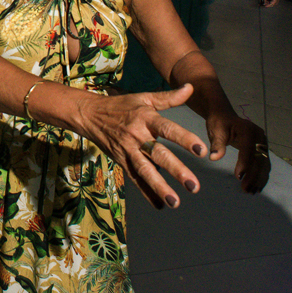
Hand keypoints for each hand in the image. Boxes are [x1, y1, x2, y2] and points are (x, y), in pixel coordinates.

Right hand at [76, 84, 207, 208]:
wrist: (90, 114)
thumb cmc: (122, 105)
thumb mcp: (144, 98)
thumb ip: (169, 97)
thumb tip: (191, 87)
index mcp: (145, 118)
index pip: (168, 129)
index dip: (185, 139)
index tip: (201, 150)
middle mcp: (137, 136)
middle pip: (158, 155)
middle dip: (176, 171)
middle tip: (194, 186)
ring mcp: (128, 150)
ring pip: (145, 171)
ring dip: (160, 187)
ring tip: (175, 202)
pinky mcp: (121, 161)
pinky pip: (135, 179)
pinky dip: (146, 192)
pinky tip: (159, 205)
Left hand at [204, 111, 270, 193]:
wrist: (224, 116)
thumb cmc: (218, 123)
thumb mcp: (215, 130)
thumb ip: (217, 144)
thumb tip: (214, 158)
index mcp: (248, 130)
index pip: (249, 149)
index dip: (245, 163)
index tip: (239, 177)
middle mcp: (259, 136)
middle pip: (259, 158)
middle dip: (253, 175)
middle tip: (245, 189)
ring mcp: (263, 143)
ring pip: (263, 164)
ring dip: (258, 178)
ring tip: (250, 191)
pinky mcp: (262, 149)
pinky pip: (263, 164)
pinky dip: (260, 176)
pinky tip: (255, 187)